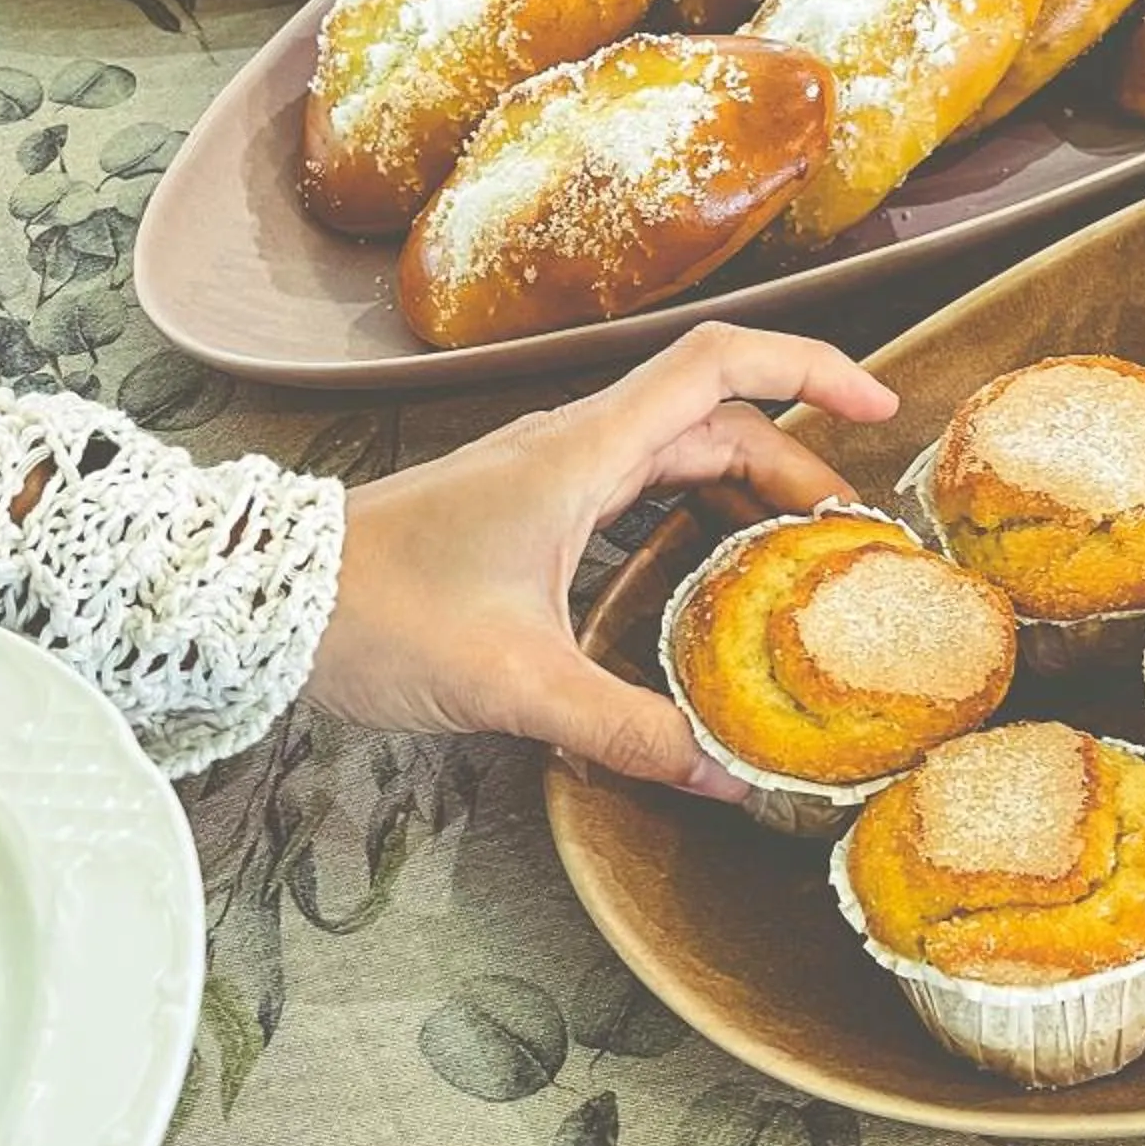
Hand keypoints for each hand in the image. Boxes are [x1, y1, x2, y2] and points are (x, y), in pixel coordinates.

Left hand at [306, 323, 896, 796]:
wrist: (264, 604)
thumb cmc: (376, 616)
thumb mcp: (513, 683)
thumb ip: (625, 730)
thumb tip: (729, 779)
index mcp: (580, 454)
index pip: (719, 366)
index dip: (810, 369)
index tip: (880, 409)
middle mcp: (571, 449)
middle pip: (716, 425)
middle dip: (797, 472)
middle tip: (856, 547)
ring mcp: (545, 479)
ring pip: (674, 462)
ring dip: (744, 498)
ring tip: (802, 566)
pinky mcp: (522, 517)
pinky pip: (633, 499)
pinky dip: (689, 525)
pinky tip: (708, 590)